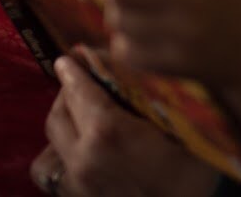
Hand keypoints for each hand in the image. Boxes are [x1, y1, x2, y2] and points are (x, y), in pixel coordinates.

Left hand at [31, 56, 217, 196]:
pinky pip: (51, 173)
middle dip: (68, 92)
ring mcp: (75, 185)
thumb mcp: (187, 128)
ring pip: (48, 145)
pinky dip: (60, 157)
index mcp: (107, 132)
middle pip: (58, 114)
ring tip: (81, 117)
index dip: (75, 68)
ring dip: (62, 125)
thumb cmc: (192, 178)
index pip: (79, 89)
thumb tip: (146, 63)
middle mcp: (82, 158)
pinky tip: (82, 152)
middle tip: (84, 81)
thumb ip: (160, 94)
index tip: (74, 56)